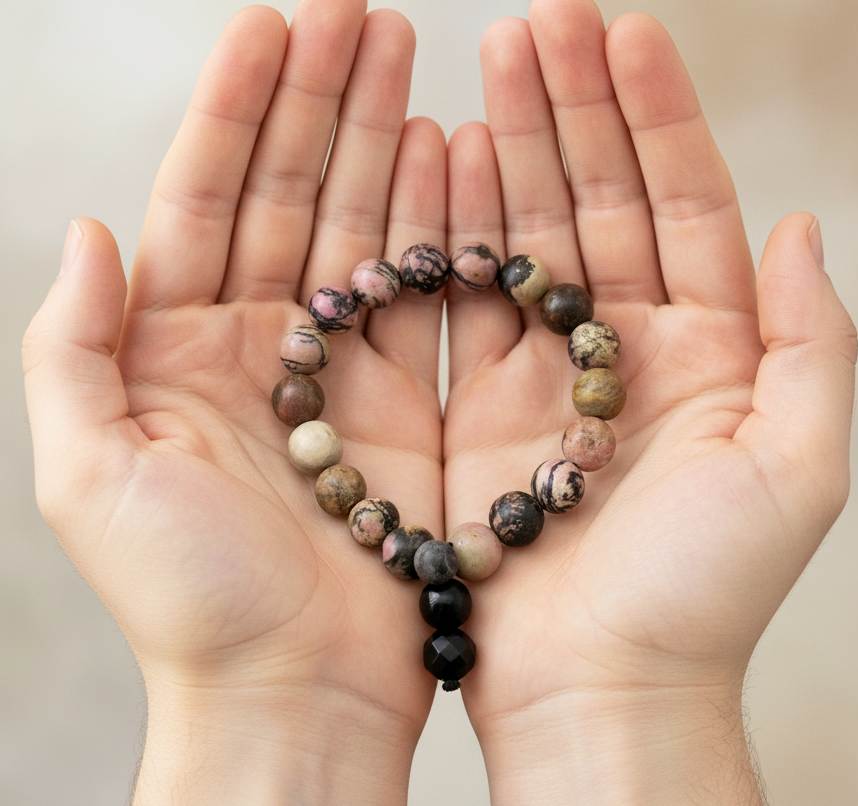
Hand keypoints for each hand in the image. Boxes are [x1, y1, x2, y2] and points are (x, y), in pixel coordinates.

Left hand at [23, 3, 448, 801]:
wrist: (292, 693)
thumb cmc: (190, 599)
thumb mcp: (91, 472)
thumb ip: (73, 348)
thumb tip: (89, 231)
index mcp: (177, 350)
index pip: (207, 200)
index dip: (240, 111)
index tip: (278, 26)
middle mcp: (259, 348)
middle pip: (292, 198)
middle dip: (324, 104)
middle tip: (365, 16)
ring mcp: (337, 371)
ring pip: (363, 233)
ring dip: (383, 148)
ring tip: (410, 65)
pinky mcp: (402, 405)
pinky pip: (422, 299)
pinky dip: (438, 230)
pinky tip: (452, 164)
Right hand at [444, 2, 855, 801]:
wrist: (597, 687)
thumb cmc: (699, 594)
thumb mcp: (796, 466)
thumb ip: (812, 342)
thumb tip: (801, 224)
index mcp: (709, 349)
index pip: (684, 204)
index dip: (655, 117)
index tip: (620, 34)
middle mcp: (625, 347)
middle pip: (598, 202)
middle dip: (571, 109)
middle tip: (535, 24)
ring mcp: (547, 370)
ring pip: (526, 237)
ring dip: (509, 151)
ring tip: (486, 68)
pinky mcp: (480, 404)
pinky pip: (467, 299)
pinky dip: (455, 231)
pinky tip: (442, 164)